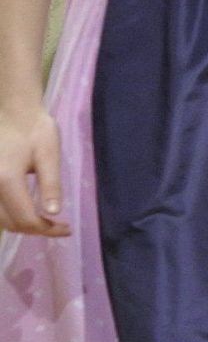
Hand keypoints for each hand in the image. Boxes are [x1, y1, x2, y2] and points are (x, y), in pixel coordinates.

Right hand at [0, 107, 70, 237]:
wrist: (12, 111)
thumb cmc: (34, 129)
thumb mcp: (49, 154)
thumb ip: (51, 184)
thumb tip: (53, 213)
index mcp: (6, 179)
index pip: (25, 218)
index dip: (46, 229)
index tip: (66, 229)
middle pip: (9, 223)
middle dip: (35, 229)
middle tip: (59, 227)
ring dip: (21, 225)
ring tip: (45, 223)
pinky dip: (9, 216)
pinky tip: (27, 213)